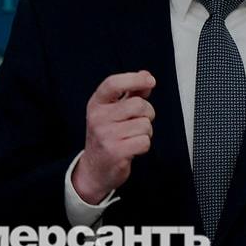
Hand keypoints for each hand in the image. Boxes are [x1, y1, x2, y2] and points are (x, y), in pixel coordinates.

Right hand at [72, 70, 155, 204]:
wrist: (95, 169)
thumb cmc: (107, 136)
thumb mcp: (113, 111)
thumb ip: (131, 92)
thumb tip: (146, 75)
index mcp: (96, 104)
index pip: (113, 84)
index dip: (134, 79)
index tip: (150, 80)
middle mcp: (98, 118)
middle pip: (138, 105)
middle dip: (147, 113)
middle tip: (139, 120)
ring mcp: (106, 136)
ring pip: (144, 124)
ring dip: (145, 131)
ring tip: (132, 136)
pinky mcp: (116, 152)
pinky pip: (144, 141)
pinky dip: (144, 145)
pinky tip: (132, 147)